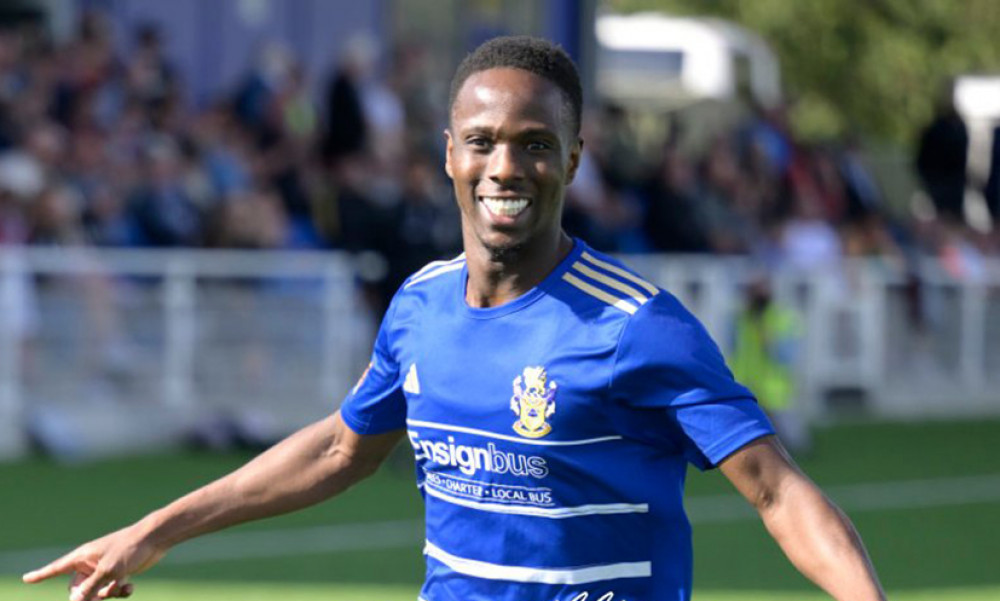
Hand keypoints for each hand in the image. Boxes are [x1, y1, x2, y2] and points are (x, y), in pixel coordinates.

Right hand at [22, 526, 165, 600]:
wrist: (155, 539)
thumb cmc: (129, 549)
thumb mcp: (108, 571)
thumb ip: (90, 588)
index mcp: (83, 556)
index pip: (57, 568)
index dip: (41, 575)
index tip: (26, 578)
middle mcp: (91, 563)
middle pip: (78, 589)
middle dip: (89, 596)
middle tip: (102, 595)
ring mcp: (105, 568)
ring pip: (97, 592)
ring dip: (107, 594)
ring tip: (119, 587)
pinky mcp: (119, 573)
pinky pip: (112, 590)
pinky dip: (120, 591)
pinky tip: (130, 587)